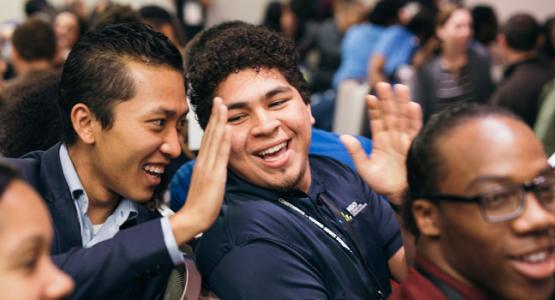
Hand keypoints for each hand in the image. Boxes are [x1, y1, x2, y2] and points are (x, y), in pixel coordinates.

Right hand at [171, 98, 230, 244]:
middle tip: (218, 98)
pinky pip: (220, 155)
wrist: (192, 219)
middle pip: (209, 134)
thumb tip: (217, 168)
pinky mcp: (214, 175)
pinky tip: (226, 128)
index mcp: (201, 164)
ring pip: (214, 140)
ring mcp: (208, 167)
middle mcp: (203, 162)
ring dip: (219, 121)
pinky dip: (223, 140)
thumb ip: (210, 173)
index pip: (207, 139)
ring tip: (223, 105)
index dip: (212, 123)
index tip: (216, 109)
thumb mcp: (206, 185)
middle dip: (215, 115)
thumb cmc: (200, 205)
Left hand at [340, 83, 421, 203]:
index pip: (377, 121)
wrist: (399, 198)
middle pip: (391, 114)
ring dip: (402, 103)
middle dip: (387, 100)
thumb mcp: (365, 168)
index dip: (374, 109)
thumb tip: (343, 136)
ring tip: (400, 87)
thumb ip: (356, 152)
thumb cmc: (382, 185)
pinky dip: (415, 118)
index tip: (369, 97)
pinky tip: (413, 106)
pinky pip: (416, 130)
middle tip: (383, 84)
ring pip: (403, 118)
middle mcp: (394, 138)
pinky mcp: (416, 146)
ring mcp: (405, 140)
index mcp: (381, 141)